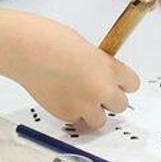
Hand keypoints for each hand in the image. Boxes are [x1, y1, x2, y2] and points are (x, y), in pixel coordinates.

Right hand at [1, 14, 138, 128]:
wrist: (27, 50)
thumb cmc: (53, 41)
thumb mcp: (87, 50)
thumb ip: (99, 67)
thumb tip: (102, 79)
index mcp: (111, 68)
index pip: (132, 84)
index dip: (122, 83)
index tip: (114, 82)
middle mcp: (102, 89)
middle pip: (120, 105)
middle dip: (109, 100)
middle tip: (95, 92)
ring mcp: (85, 105)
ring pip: (100, 120)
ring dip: (93, 112)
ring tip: (79, 99)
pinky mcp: (66, 114)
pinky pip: (76, 120)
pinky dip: (71, 113)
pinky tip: (60, 97)